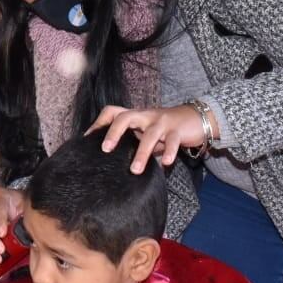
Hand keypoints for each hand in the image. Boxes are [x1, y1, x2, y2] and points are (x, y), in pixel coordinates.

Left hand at [86, 104, 207, 173]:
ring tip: (135, 170)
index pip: (113, 112)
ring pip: (150, 134)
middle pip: (125, 117)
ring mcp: (162, 122)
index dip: (99, 123)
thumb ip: (131, 140)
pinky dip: (169, 152)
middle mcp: (146, 115)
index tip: (88, 140)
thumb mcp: (145, 132)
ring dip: (142, 153)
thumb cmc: (164, 129)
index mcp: (135, 115)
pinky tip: (166, 164)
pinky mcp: (178, 130)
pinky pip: (173, 141)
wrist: (195, 118)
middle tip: (105, 149)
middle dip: (114, 132)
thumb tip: (110, 158)